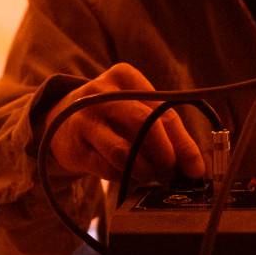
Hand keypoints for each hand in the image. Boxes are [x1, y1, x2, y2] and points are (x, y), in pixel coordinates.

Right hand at [48, 63, 204, 184]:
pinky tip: (127, 176)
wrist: (60, 120)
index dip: (184, 144)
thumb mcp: (136, 109)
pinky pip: (107, 168)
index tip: (195, 169)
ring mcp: (85, 119)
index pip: (164, 112)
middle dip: (165, 155)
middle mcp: (102, 93)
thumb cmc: (111, 116)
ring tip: (148, 175)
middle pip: (144, 125)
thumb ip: (164, 130)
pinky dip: (123, 177)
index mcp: (125, 77)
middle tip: (170, 174)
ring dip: (143, 170)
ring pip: (123, 151)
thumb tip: (193, 166)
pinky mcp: (75, 147)